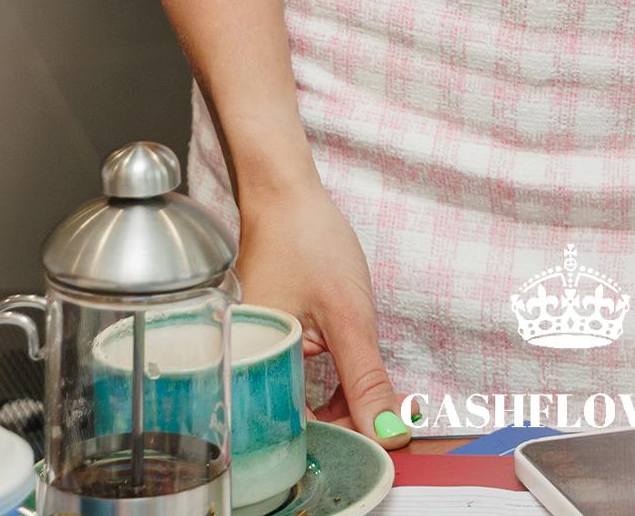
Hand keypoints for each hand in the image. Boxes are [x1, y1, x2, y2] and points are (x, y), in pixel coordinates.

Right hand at [234, 179, 412, 443]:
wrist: (286, 195)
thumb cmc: (309, 242)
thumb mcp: (348, 314)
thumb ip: (366, 378)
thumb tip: (389, 431)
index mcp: (253, 366)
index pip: (297, 430)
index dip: (344, 439)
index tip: (383, 437)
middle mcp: (245, 367)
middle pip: (296, 422)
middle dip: (344, 425)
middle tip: (385, 419)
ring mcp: (254, 355)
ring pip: (297, 403)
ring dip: (335, 408)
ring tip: (373, 403)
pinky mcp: (266, 345)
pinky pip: (292, 381)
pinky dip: (322, 388)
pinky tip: (346, 385)